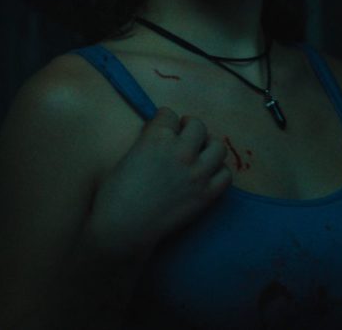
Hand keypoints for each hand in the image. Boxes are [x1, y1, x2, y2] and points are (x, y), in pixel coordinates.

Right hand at [82, 107, 230, 262]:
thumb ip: (147, 142)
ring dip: (208, 147)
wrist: (125, 227)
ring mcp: (197, 173)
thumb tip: (160, 137)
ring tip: (198, 154)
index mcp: (156, 137)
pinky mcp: (207, 194)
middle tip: (182, 138)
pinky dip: (217, 171)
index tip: (162, 129)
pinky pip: (226, 174)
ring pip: (218, 147)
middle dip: (188, 128)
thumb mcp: (127, 155)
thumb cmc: (115, 193)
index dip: (164, 121)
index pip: (169, 114)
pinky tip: (205, 174)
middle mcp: (181, 151)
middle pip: (197, 125)